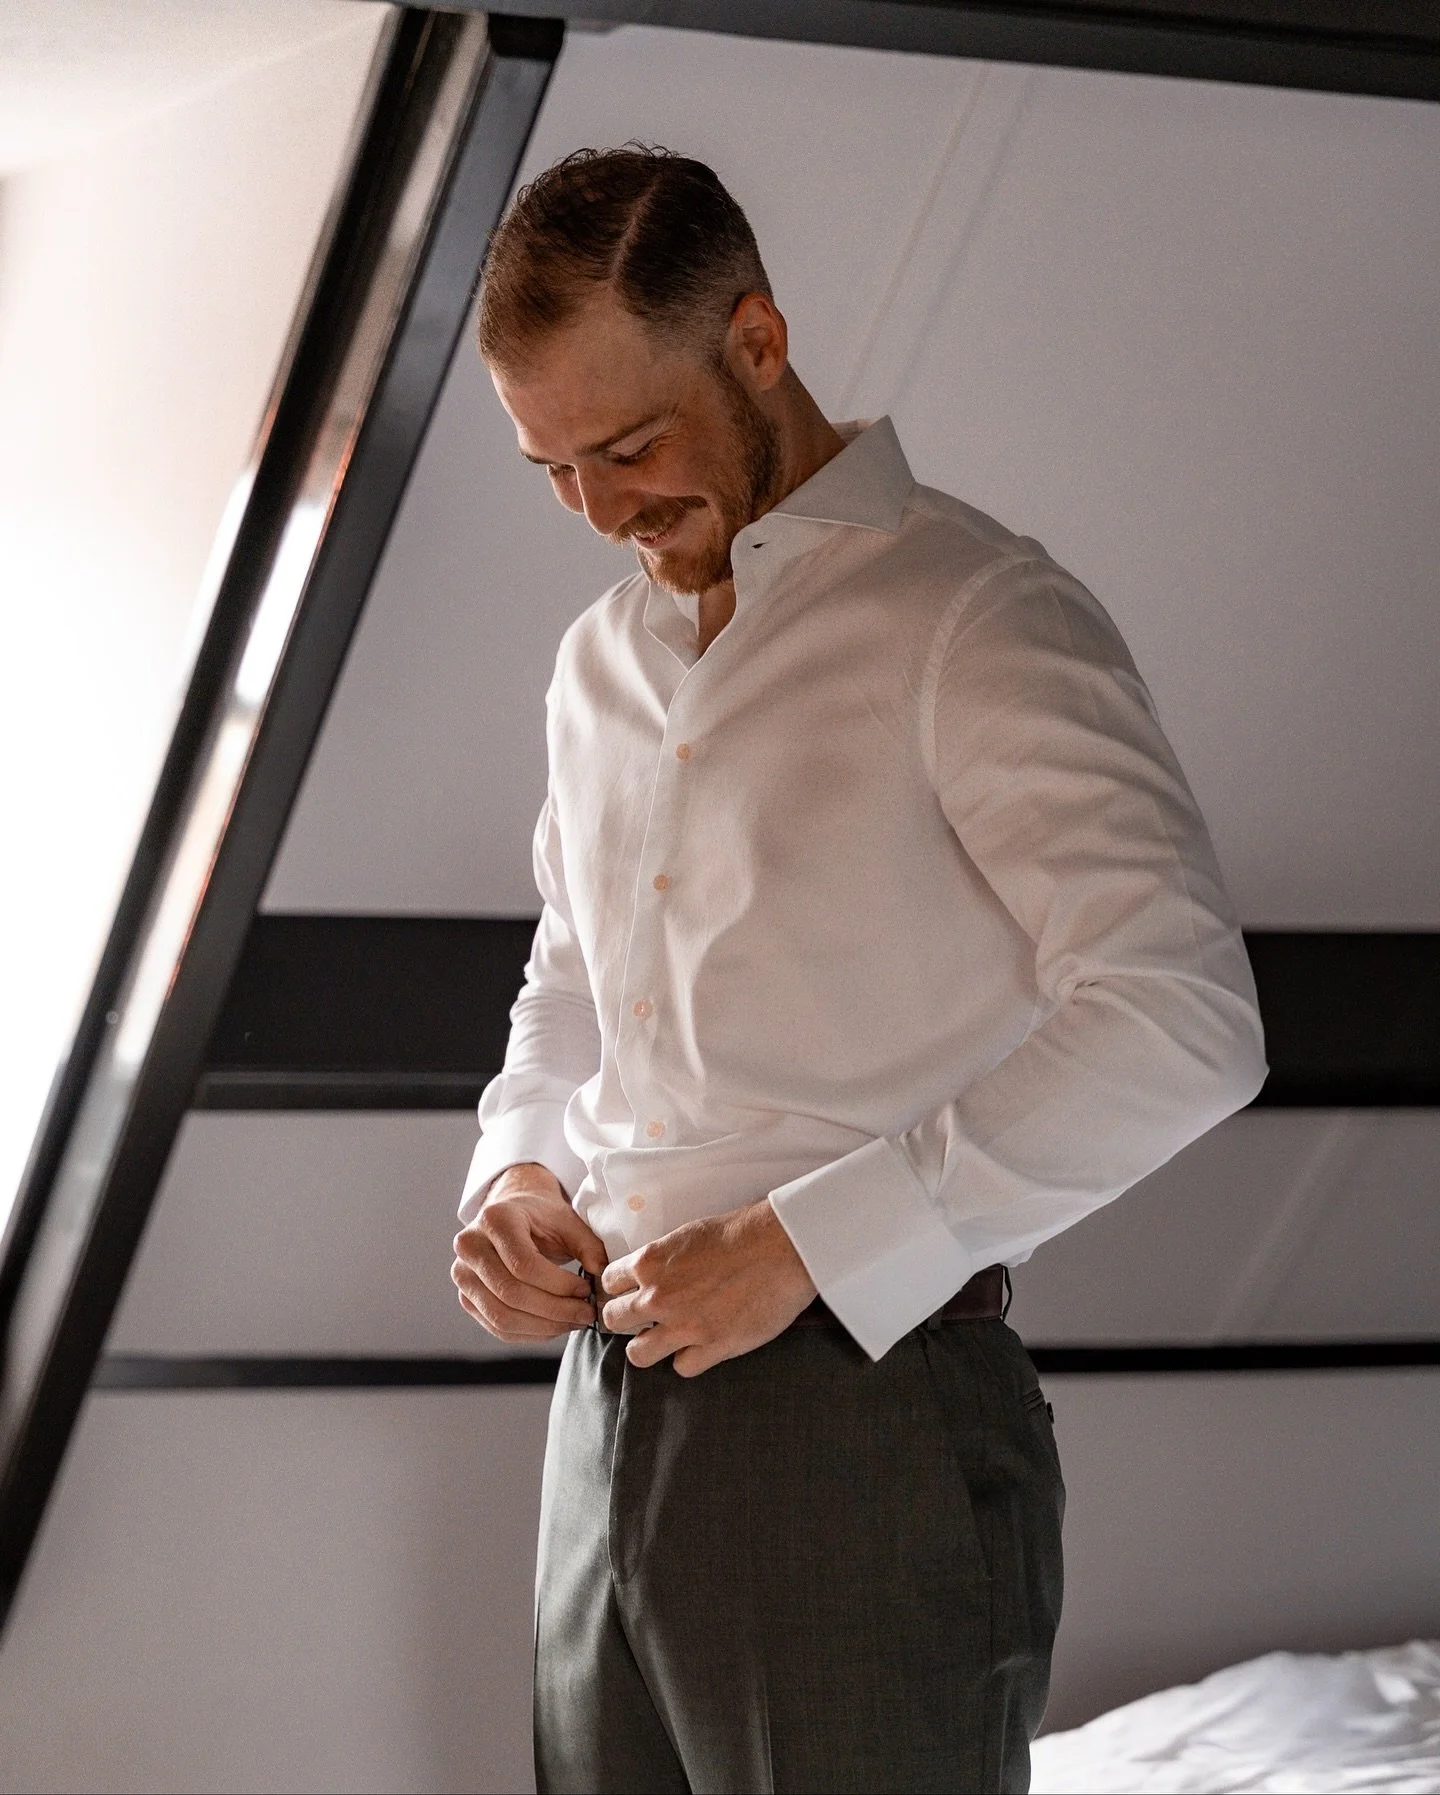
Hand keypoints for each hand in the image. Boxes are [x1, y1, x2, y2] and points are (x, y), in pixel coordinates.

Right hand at [452, 1162, 607, 1342]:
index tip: (586, 1290)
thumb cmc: (542, 1216)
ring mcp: (462, 1274)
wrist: (513, 1214)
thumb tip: (602, 1275)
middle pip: (511, 1293)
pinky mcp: (466, 1298)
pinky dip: (530, 1333)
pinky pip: (497, 1327)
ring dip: (544, 1327)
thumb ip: (588, 1246)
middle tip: (586, 1314)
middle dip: (554, 1310)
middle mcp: (470, 1246)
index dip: (558, 1285)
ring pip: (501, 1316)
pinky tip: (555, 1326)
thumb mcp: (568, 1221)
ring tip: (574, 1321)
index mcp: (495, 1219)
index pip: (523, 1264)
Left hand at [599, 1197, 816, 1376]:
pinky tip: (700, 1347)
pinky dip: (689, 1359)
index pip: (608, 1282)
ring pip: (638, 1354)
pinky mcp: (712, 1347)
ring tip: (663, 1340)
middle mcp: (659, 1297)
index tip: (628, 1292)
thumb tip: (653, 1273)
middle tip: (643, 1318)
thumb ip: (663, 1259)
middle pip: (613, 1319)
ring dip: (648, 1347)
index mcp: (650, 1262)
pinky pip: (681, 1367)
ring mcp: (684, 1326)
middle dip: (625, 1319)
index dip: (618, 1288)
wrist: (781, 1247)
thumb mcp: (689, 1234)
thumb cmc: (742, 1232)